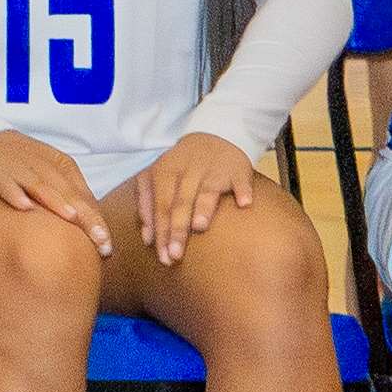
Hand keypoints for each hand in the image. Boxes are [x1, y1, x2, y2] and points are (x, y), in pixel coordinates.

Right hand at [0, 128, 112, 254]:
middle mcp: (44, 166)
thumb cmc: (17, 160)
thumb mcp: (47, 171)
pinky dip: (15, 194)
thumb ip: (67, 193)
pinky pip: (6, 184)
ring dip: (57, 203)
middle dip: (86, 219)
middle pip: (69, 194)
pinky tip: (24, 207)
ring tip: (72, 220)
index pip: (84, 196)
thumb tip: (88, 225)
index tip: (107, 247)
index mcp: (61, 165)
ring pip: (42, 187)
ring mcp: (19, 168)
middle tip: (101, 243)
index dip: (97, 221)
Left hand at [130, 132, 272, 261]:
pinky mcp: (238, 169)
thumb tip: (147, 239)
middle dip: (177, 229)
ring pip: (207, 190)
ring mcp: (214, 169)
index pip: (160, 205)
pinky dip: (243, 191)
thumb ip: (148, 205)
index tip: (162, 256)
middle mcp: (188, 170)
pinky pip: (241, 181)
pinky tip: (244, 203)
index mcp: (164, 171)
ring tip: (199, 227)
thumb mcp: (158, 178)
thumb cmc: (182, 167)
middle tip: (175, 256)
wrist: (215, 135)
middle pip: (180, 202)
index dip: (160, 231)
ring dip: (204, 207)